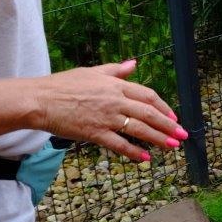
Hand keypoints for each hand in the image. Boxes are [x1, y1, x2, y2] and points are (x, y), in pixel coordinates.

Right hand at [35, 61, 185, 161]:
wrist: (39, 100)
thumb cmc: (62, 85)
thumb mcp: (91, 71)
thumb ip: (115, 70)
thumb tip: (134, 63)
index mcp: (115, 85)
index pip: (148, 95)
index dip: (163, 107)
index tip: (174, 116)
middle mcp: (115, 101)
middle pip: (149, 114)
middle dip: (169, 125)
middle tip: (182, 134)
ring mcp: (106, 118)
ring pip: (139, 129)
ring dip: (158, 139)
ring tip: (172, 146)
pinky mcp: (94, 133)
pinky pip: (119, 144)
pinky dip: (133, 152)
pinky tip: (145, 158)